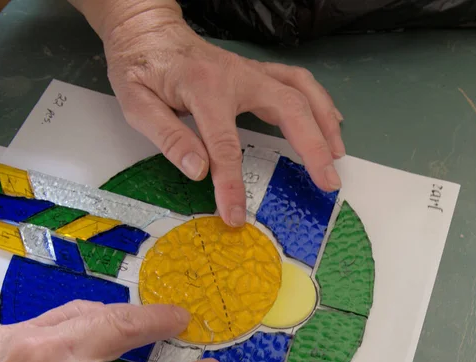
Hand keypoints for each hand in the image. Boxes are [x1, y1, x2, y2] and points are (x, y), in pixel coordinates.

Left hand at [72, 0, 344, 225]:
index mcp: (204, 89)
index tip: (236, 216)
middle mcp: (238, 77)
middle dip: (313, 148)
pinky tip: (330, 121)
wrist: (147, 31)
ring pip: (302, 91)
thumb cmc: (139, 68)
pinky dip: (319, 102)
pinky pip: (297, 82)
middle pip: (289, 109)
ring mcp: (251, 72)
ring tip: (337, 156)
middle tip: (327, 182)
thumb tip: (199, 171)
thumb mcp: (138, 103)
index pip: (225, 145)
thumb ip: (168, 136)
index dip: (231, 184)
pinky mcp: (256, 72)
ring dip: (324, 123)